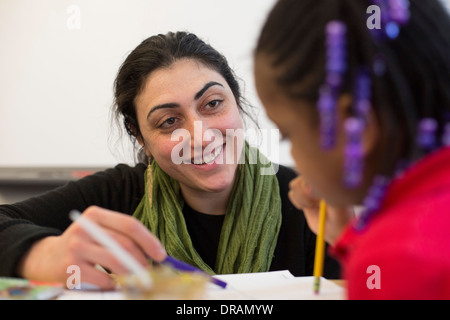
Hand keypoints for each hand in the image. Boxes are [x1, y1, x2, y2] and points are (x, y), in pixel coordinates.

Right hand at [17, 206, 165, 288]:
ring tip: (136, 277)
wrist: (48, 257)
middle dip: (142, 260)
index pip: (130, 225)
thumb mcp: (100, 231)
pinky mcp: (71, 268)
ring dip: (132, 273)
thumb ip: (122, 236)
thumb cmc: (84, 244)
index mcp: (96, 214)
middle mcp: (85, 228)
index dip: (149, 241)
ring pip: (116, 262)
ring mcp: (76, 247)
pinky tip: (112, 283)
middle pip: (124, 244)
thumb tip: (154, 253)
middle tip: (150, 270)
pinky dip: (113, 284)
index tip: (161, 255)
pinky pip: (103, 279)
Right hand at [288, 176, 353, 244]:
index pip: (313, 173)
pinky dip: (297, 202)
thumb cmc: (340, 221)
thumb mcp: (338, 212)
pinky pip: (292, 193)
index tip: (318, 200)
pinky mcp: (303, 195)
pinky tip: (307, 208)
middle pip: (301, 177)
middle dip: (304, 194)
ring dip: (301, 198)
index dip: (310, 187)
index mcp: (330, 181)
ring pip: (294, 185)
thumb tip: (312, 189)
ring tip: (311, 206)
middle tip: (314, 205)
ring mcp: (310, 187)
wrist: (335, 230)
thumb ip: (329, 198)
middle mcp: (319, 181)